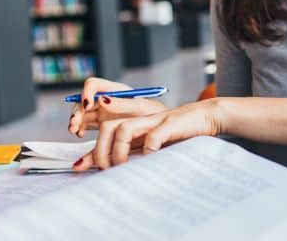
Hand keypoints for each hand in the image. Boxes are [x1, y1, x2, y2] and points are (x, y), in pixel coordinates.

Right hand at [68, 77, 167, 136]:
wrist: (159, 130)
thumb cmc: (153, 114)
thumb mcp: (140, 107)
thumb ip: (121, 103)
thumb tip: (101, 99)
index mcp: (115, 90)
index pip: (93, 85)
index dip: (86, 92)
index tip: (87, 105)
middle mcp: (106, 100)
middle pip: (84, 100)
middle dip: (77, 110)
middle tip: (74, 123)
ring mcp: (103, 113)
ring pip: (82, 114)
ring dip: (75, 121)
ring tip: (75, 131)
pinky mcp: (103, 126)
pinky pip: (87, 126)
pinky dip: (80, 130)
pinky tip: (81, 135)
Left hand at [72, 99, 222, 170]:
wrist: (206, 116)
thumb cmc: (179, 133)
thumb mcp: (153, 143)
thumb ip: (133, 151)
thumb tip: (111, 171)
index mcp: (135, 124)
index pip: (104, 131)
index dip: (91, 149)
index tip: (80, 166)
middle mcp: (140, 119)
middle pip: (108, 127)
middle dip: (99, 150)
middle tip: (104, 170)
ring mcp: (155, 120)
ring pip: (124, 128)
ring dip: (118, 150)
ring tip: (121, 167)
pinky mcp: (171, 124)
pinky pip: (154, 136)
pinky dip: (148, 150)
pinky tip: (149, 161)